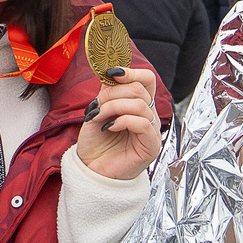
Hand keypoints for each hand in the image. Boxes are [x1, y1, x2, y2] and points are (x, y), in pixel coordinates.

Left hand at [77, 62, 161, 181]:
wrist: (91, 171)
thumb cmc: (95, 144)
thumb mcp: (97, 111)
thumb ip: (106, 93)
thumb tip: (109, 73)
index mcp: (138, 104)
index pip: (146, 79)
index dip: (131, 72)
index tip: (111, 72)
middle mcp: (148, 115)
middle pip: (140, 88)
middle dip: (114, 92)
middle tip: (97, 105)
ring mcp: (151, 130)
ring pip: (140, 104)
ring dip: (113, 106)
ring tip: (99, 117)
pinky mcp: (151, 145)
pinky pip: (142, 123)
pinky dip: (122, 120)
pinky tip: (109, 127)